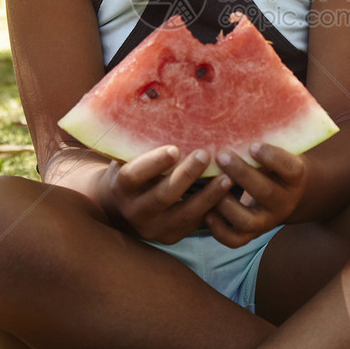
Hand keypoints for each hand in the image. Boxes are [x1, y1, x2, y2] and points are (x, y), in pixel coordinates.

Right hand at [101, 145, 234, 244]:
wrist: (120, 209)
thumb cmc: (132, 171)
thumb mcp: (128, 159)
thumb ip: (143, 145)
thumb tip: (168, 111)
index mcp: (121, 187)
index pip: (134, 175)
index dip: (153, 163)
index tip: (174, 149)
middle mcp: (134, 212)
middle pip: (162, 196)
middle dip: (186, 176)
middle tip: (205, 155)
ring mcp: (153, 229)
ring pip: (184, 215)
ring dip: (208, 197)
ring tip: (228, 178)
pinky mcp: (170, 237)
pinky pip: (194, 224)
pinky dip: (213, 210)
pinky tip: (229, 195)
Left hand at [203, 145, 305, 247]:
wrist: (288, 193)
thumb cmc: (275, 162)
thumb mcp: (279, 148)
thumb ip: (265, 137)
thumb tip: (240, 102)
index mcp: (295, 177)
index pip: (289, 169)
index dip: (272, 158)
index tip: (254, 145)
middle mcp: (284, 202)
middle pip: (264, 192)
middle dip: (241, 174)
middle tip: (222, 155)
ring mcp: (267, 221)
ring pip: (247, 220)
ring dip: (226, 203)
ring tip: (210, 184)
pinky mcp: (251, 234)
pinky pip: (235, 240)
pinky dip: (219, 230)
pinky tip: (206, 212)